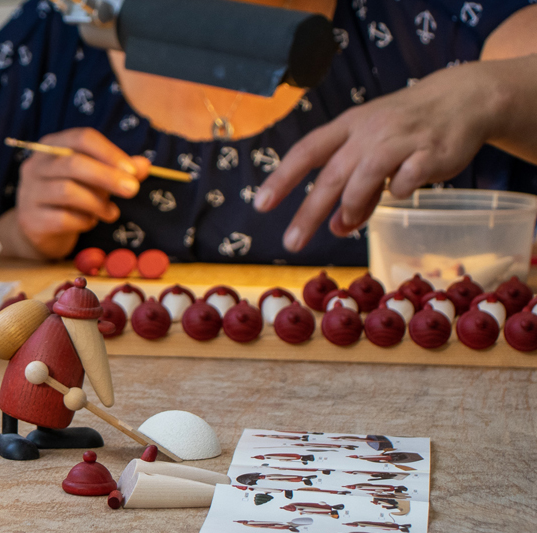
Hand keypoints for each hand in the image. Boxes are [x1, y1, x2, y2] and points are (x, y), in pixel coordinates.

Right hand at [13, 128, 148, 258]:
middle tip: (132, 191)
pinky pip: (61, 218)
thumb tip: (144, 165)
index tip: (133, 171)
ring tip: (112, 213)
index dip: (110, 153)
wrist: (41, 231)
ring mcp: (29, 192)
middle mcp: (36, 165)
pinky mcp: (30, 219)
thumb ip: (120, 170)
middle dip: (107, 177)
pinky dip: (83, 221)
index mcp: (53, 146)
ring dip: (97, 203)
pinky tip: (90, 222)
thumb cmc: (72, 198)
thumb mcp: (97, 180)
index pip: (82, 138)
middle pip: (73, 164)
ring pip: (67, 191)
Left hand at [254, 61, 505, 251]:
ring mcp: (400, 140)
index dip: (282, 178)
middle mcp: (370, 131)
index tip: (260, 205)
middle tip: (291, 242)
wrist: (463, 99)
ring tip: (345, 224)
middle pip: (331, 174)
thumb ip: (354, 189)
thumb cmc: (406, 128)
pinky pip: (406, 180)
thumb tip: (336, 228)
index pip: (307, 151)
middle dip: (309, 211)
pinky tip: (403, 189)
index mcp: (348, 126)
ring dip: (351, 206)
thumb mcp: (372, 149)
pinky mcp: (430, 152)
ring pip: (364, 177)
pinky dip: (398, 191)